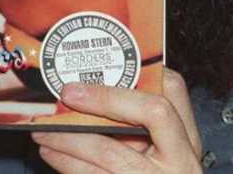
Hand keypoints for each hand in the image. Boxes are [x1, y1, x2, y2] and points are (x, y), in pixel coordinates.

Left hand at [32, 69, 202, 173]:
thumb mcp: (160, 157)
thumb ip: (138, 130)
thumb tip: (88, 95)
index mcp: (188, 144)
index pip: (175, 92)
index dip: (140, 75)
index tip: (105, 67)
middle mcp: (182, 163)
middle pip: (151, 114)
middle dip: (106, 99)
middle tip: (68, 93)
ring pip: (111, 153)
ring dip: (70, 138)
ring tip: (44, 130)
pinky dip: (69, 165)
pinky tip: (53, 155)